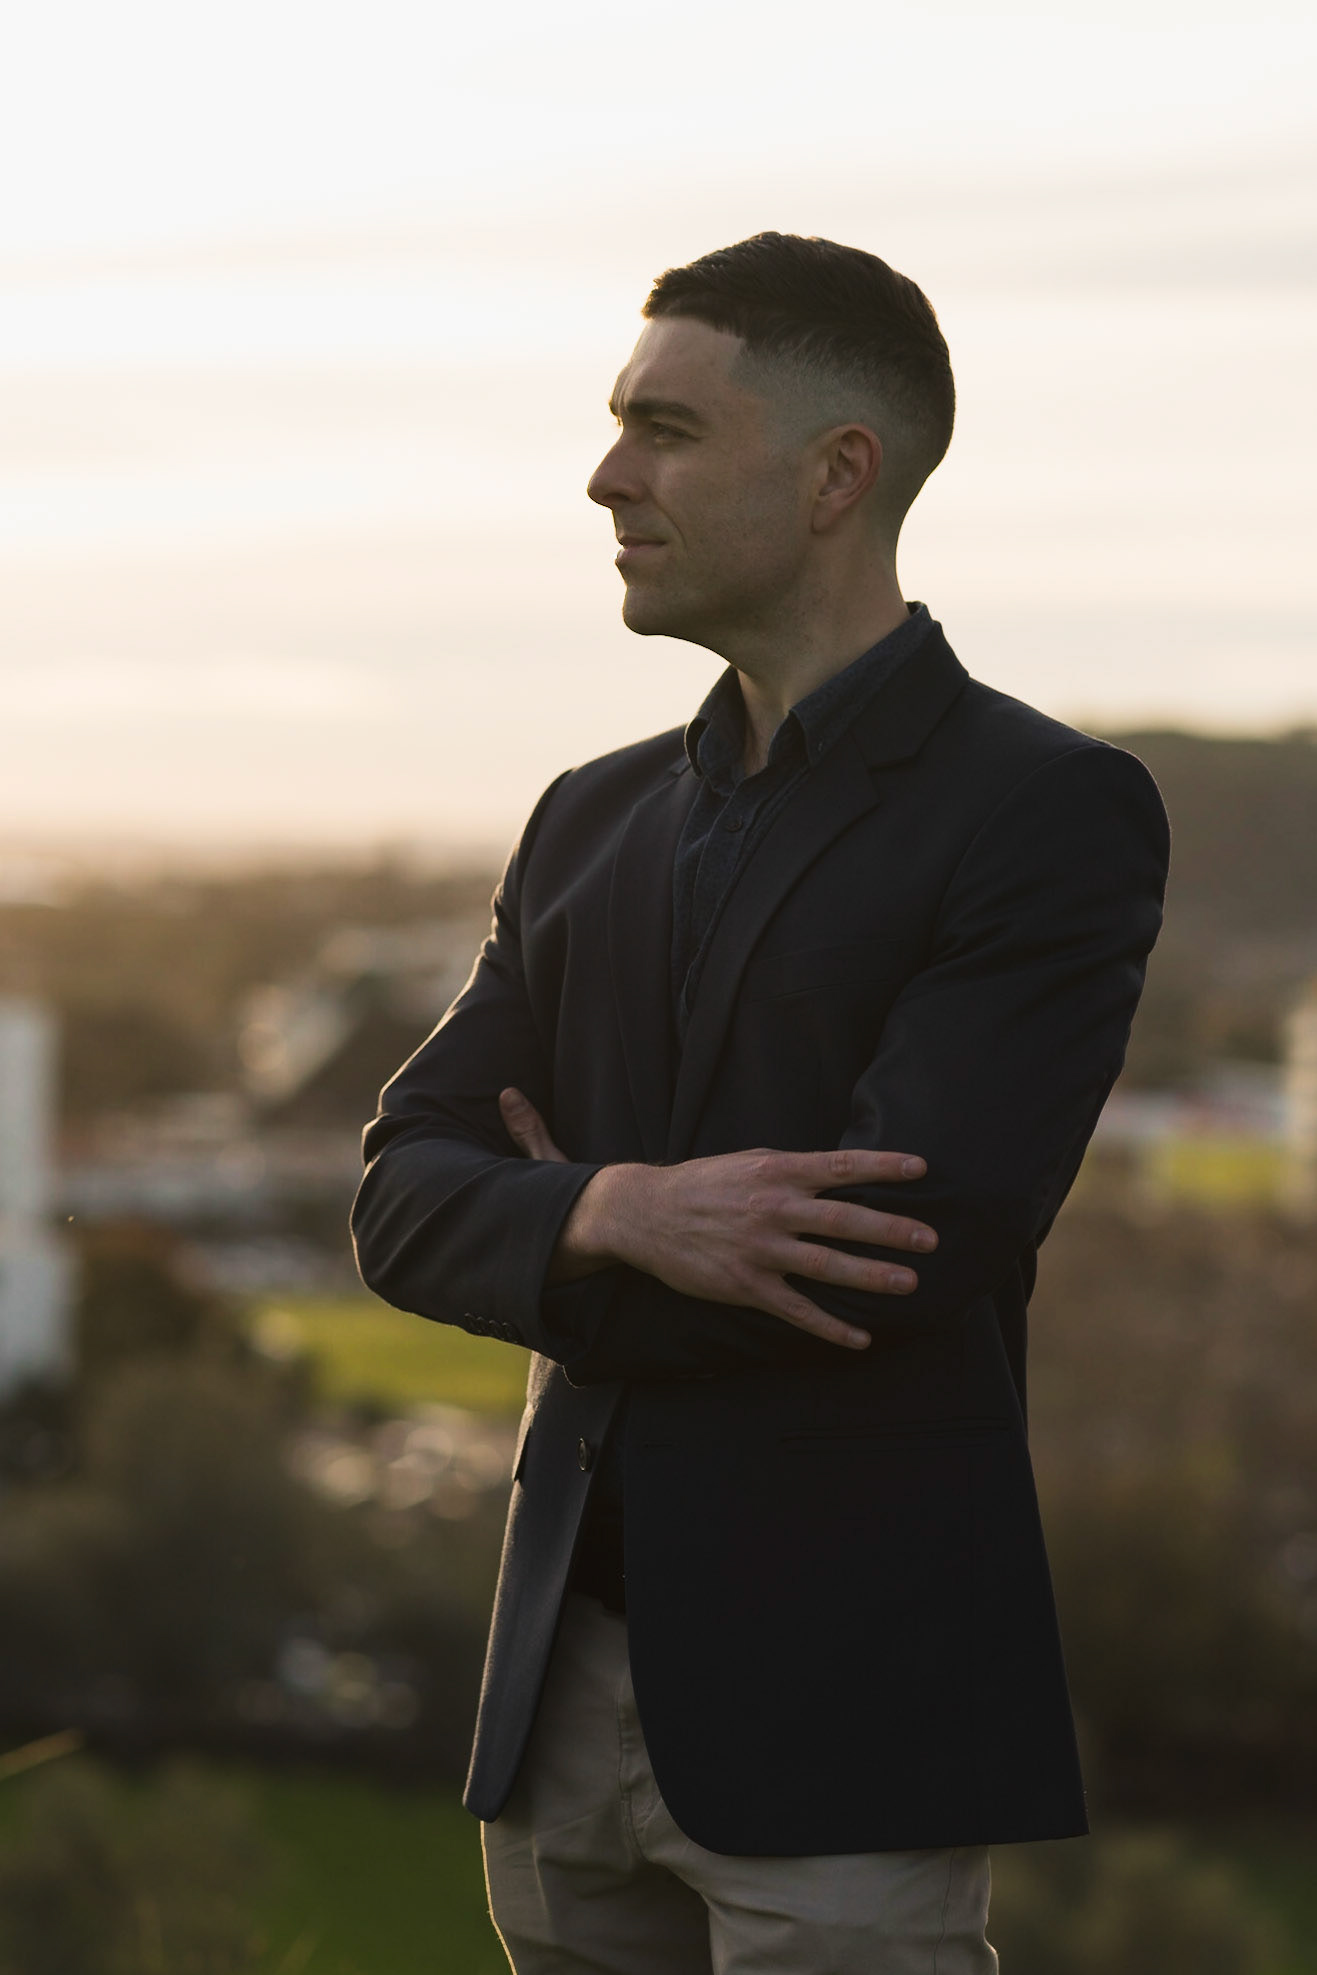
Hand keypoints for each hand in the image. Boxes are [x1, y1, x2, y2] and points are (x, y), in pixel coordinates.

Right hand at [498, 1087, 933, 1351]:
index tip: (922, 1168)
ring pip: (826, 1265)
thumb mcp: (749, 1163)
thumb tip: (841, 1171)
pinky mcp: (745, 1286)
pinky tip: (860, 1338)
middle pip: (844, 1219)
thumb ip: (793, 1170)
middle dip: (891, 1230)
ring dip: (871, 1276)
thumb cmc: (704, 1184)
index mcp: (776, 1172)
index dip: (883, 1166)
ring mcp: (760, 1250)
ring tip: (909, 1284)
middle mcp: (773, 1209)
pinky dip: (830, 1327)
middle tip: (931, 1239)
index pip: (841, 1166)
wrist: (644, 1213)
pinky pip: (796, 1310)